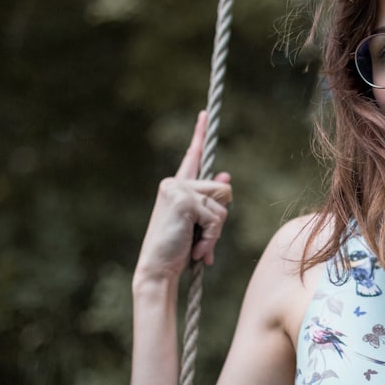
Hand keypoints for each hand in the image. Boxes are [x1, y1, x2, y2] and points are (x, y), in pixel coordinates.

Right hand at [135, 111, 232, 281]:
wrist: (158, 270)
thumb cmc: (177, 250)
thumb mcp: (198, 224)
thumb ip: (211, 202)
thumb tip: (226, 177)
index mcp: (175, 187)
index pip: (193, 157)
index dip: (200, 134)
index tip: (205, 114)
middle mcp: (174, 183)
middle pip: (223, 190)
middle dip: (220, 218)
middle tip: (200, 239)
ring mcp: (178, 190)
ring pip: (223, 203)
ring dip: (216, 231)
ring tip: (197, 245)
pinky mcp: (184, 201)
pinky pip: (218, 217)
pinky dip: (212, 238)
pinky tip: (195, 248)